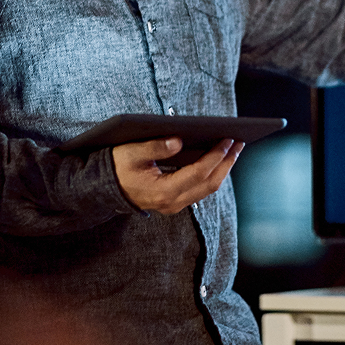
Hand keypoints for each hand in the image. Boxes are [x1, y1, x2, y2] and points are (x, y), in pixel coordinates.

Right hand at [112, 137, 242, 214]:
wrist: (105, 189)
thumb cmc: (117, 167)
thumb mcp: (131, 153)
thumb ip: (155, 147)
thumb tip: (178, 140)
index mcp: (163, 192)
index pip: (198, 173)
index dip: (215, 156)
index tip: (228, 139)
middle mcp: (172, 203)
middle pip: (209, 184)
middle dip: (226, 162)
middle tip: (239, 142)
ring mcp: (175, 205)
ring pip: (208, 188)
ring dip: (223, 168)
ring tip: (234, 148)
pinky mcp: (175, 202)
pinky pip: (201, 189)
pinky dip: (212, 173)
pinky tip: (218, 158)